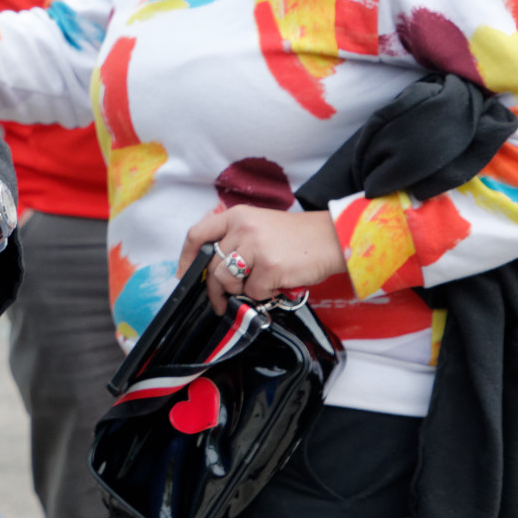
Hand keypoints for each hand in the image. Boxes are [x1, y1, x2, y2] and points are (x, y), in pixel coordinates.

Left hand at [178, 207, 346, 314]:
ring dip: (241, 291)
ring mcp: (256, 247)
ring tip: (259, 285)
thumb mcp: (259, 226)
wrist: (333, 239)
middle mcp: (242, 228)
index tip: (184, 274)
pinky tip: (277, 284)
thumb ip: (235, 240)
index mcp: (237, 216)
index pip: (198, 234)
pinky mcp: (270, 267)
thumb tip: (211, 270)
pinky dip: (263, 294)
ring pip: (228, 281)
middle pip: (212, 265)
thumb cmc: (296, 238)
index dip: (186, 257)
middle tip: (220, 301)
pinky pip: (253, 292)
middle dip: (214, 289)